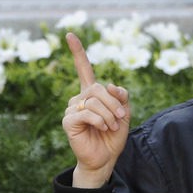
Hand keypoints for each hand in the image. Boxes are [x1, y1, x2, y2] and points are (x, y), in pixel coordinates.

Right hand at [62, 33, 130, 187]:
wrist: (104, 158)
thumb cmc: (112, 136)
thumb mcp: (124, 114)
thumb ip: (121, 97)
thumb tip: (111, 85)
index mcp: (91, 94)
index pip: (84, 69)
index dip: (77, 52)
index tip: (69, 35)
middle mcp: (79, 98)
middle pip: (98, 88)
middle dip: (114, 103)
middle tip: (121, 119)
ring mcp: (71, 109)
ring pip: (94, 100)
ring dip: (110, 115)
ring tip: (112, 127)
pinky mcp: (68, 121)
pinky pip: (87, 112)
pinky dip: (100, 120)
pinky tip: (102, 128)